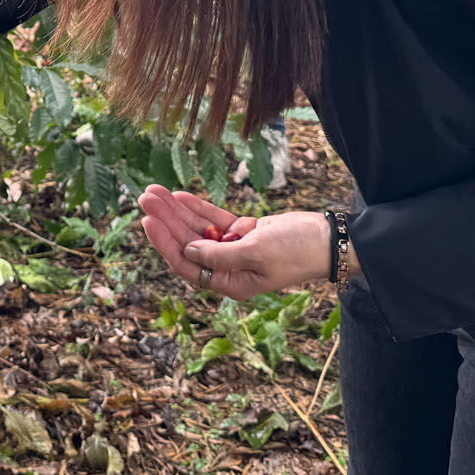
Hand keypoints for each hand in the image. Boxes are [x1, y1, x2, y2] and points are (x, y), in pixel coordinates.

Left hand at [139, 187, 329, 300]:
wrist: (328, 239)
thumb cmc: (297, 251)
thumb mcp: (256, 253)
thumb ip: (220, 254)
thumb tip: (188, 250)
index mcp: (231, 283)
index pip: (187, 264)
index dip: (165, 243)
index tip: (148, 221)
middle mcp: (228, 268)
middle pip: (187, 243)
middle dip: (166, 220)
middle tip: (146, 197)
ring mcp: (235, 249)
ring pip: (197, 229)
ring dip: (176, 210)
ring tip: (155, 191)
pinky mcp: (244, 233)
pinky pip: (213, 220)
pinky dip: (197, 208)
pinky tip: (178, 195)